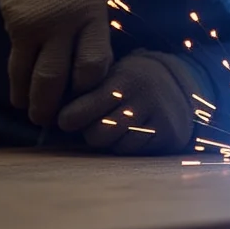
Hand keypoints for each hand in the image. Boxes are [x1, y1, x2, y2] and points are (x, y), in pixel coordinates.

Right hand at [0, 0, 112, 125]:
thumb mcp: (99, 3)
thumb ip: (97, 38)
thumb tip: (95, 81)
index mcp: (92, 17)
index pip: (92, 64)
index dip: (89, 87)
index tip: (85, 95)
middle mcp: (62, 24)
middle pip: (55, 77)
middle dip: (53, 106)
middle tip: (54, 121)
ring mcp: (35, 26)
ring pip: (29, 75)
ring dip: (30, 101)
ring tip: (35, 114)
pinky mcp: (13, 26)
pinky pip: (15, 63)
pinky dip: (16, 83)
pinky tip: (19, 95)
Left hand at [57, 50, 200, 154]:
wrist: (177, 83)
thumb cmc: (129, 82)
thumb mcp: (110, 75)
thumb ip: (85, 92)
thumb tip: (52, 114)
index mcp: (123, 79)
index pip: (87, 107)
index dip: (71, 117)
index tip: (65, 121)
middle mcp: (142, 98)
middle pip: (99, 134)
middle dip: (91, 132)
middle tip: (94, 124)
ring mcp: (158, 117)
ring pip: (117, 146)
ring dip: (111, 141)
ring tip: (116, 127)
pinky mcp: (169, 135)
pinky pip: (136, 153)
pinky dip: (129, 147)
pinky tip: (132, 134)